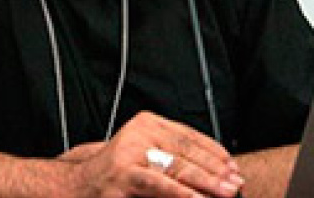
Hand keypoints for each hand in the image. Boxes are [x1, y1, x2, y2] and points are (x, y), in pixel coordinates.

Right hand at [63, 111, 243, 197]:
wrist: (77, 186)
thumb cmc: (117, 175)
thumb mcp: (145, 155)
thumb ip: (172, 156)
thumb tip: (217, 172)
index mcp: (148, 122)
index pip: (189, 135)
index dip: (214, 152)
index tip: (233, 166)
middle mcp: (140, 132)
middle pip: (186, 151)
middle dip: (215, 170)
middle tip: (236, 183)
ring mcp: (130, 152)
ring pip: (176, 166)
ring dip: (205, 182)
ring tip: (225, 192)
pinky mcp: (124, 174)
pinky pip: (158, 183)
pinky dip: (181, 192)